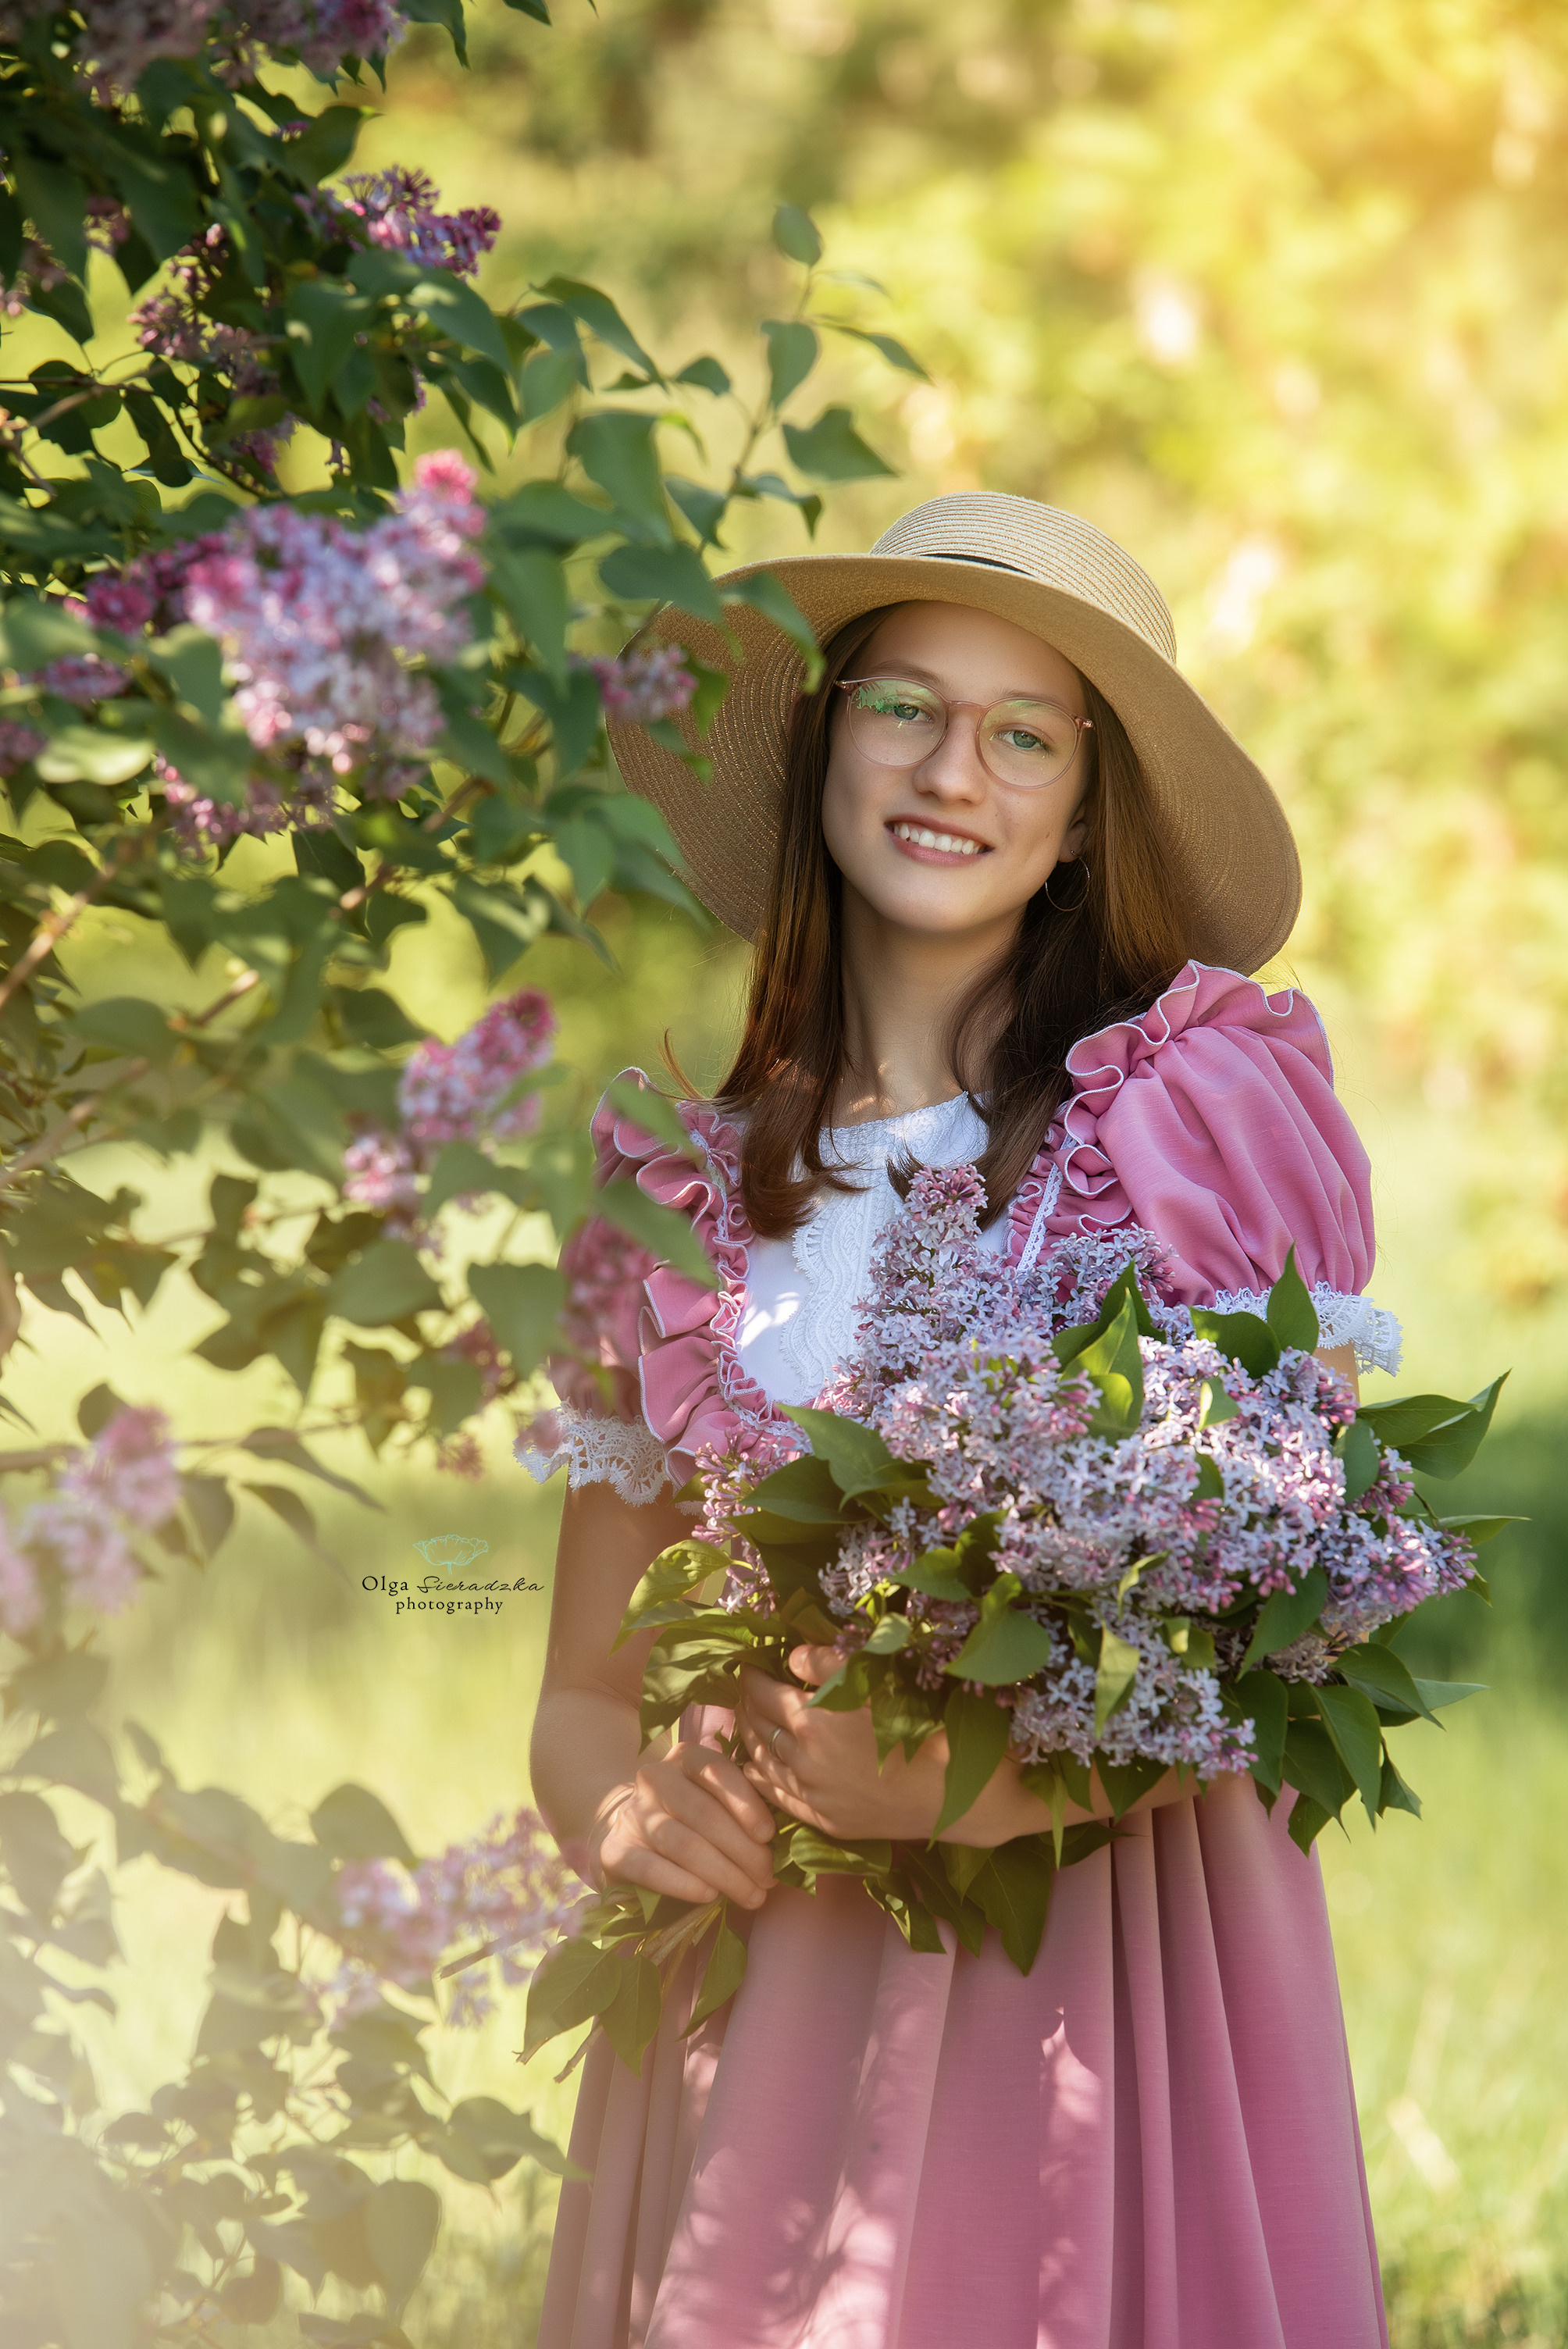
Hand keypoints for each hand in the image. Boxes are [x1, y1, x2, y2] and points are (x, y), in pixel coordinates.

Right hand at [589, 1740, 775, 1907]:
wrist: (629, 1833)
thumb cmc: (691, 1819)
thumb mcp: (716, 1802)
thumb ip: (744, 1811)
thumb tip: (787, 1846)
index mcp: (685, 1758)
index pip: (717, 1771)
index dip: (747, 1803)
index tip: (769, 1835)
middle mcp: (655, 1779)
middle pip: (704, 1814)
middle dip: (743, 1851)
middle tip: (768, 1878)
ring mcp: (632, 1815)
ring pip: (683, 1844)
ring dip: (724, 1874)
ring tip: (752, 1895)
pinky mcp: (613, 1851)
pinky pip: (651, 1868)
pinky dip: (684, 1884)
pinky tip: (709, 1895)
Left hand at [736, 1646, 1047, 1845]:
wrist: (956, 1793)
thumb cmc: (924, 1725)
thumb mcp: (880, 1680)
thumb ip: (830, 1664)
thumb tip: (794, 1656)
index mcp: (812, 1720)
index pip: (762, 1693)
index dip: (750, 1675)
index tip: (749, 1664)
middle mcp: (803, 1760)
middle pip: (757, 1727)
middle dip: (746, 1704)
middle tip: (746, 1689)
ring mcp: (812, 1795)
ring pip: (762, 1762)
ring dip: (750, 1738)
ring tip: (746, 1720)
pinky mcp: (825, 1821)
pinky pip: (778, 1797)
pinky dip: (759, 1778)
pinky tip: (753, 1768)